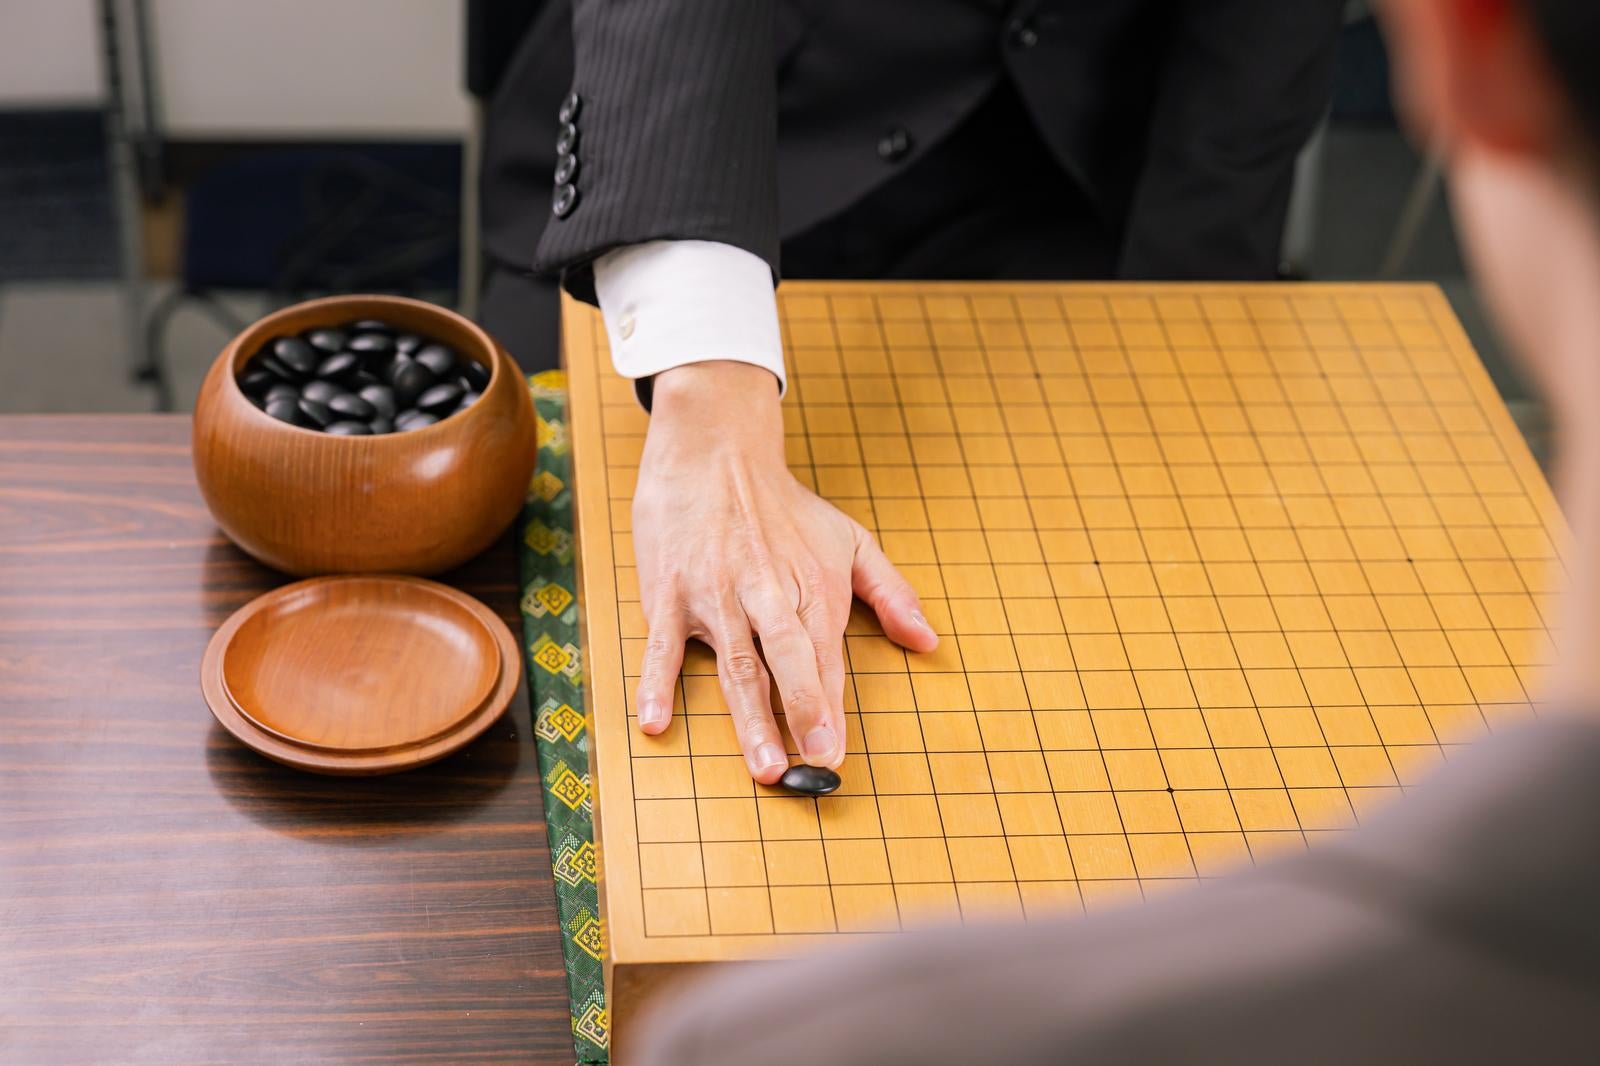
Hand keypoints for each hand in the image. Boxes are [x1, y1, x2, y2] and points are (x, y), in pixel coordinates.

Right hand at [630, 361, 938, 781]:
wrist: (714, 447)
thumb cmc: (783, 505)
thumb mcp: (850, 538)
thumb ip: (891, 593)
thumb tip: (928, 641)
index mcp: (812, 584)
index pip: (826, 656)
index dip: (831, 708)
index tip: (836, 754)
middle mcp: (766, 591)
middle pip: (786, 659)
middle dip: (801, 711)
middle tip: (809, 764)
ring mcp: (715, 592)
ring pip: (734, 661)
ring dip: (748, 717)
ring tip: (762, 765)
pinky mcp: (669, 589)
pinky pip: (661, 644)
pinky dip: (656, 683)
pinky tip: (655, 722)